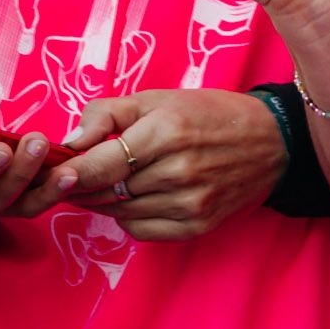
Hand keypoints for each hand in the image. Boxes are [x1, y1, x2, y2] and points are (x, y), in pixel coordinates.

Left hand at [15, 87, 287, 240]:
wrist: (272, 140)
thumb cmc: (209, 112)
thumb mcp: (159, 98)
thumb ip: (108, 114)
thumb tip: (69, 143)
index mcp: (166, 130)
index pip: (98, 164)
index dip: (70, 171)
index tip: (58, 168)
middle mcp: (178, 170)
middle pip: (105, 191)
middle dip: (83, 185)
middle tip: (74, 176)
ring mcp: (189, 202)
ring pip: (121, 212)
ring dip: (104, 201)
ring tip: (106, 182)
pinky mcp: (197, 225)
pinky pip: (142, 230)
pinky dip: (130, 217)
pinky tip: (136, 198)